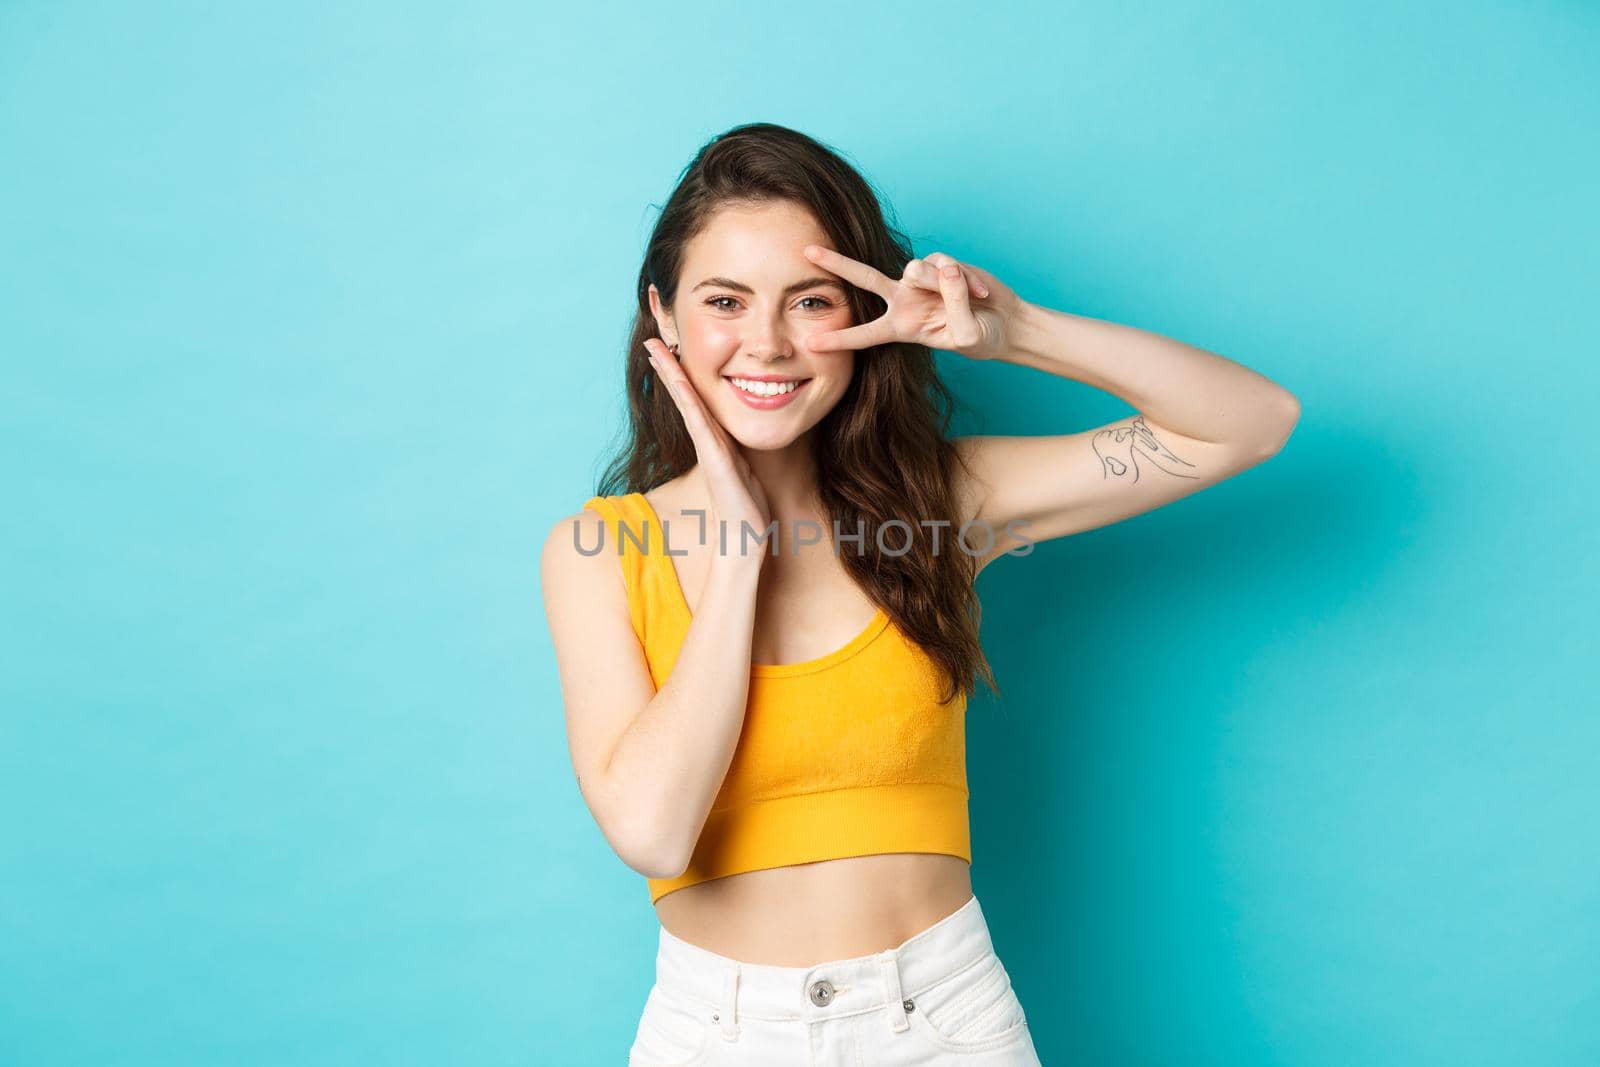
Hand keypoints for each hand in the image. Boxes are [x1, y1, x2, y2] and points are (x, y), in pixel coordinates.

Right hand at [643, 338, 772, 565]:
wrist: (744, 538)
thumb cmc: (747, 507)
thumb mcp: (746, 469)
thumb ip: (740, 451)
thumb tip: (743, 440)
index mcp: (715, 439)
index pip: (695, 400)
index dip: (681, 375)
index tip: (669, 351)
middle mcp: (708, 440)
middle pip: (685, 396)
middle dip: (669, 368)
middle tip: (652, 341)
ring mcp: (709, 450)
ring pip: (688, 404)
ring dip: (672, 376)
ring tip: (657, 351)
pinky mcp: (716, 461)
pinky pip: (701, 425)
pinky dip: (689, 403)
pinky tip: (680, 384)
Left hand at [801, 244, 1021, 361]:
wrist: (1004, 323)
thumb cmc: (981, 337)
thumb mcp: (966, 334)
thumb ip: (954, 303)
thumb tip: (944, 269)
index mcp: (901, 327)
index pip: (865, 333)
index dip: (839, 339)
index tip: (810, 344)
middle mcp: (904, 300)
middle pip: (864, 278)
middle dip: (836, 264)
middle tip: (807, 252)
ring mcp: (921, 280)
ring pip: (915, 270)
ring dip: (941, 285)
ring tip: (968, 300)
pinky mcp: (940, 262)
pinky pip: (944, 264)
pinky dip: (965, 280)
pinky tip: (980, 294)